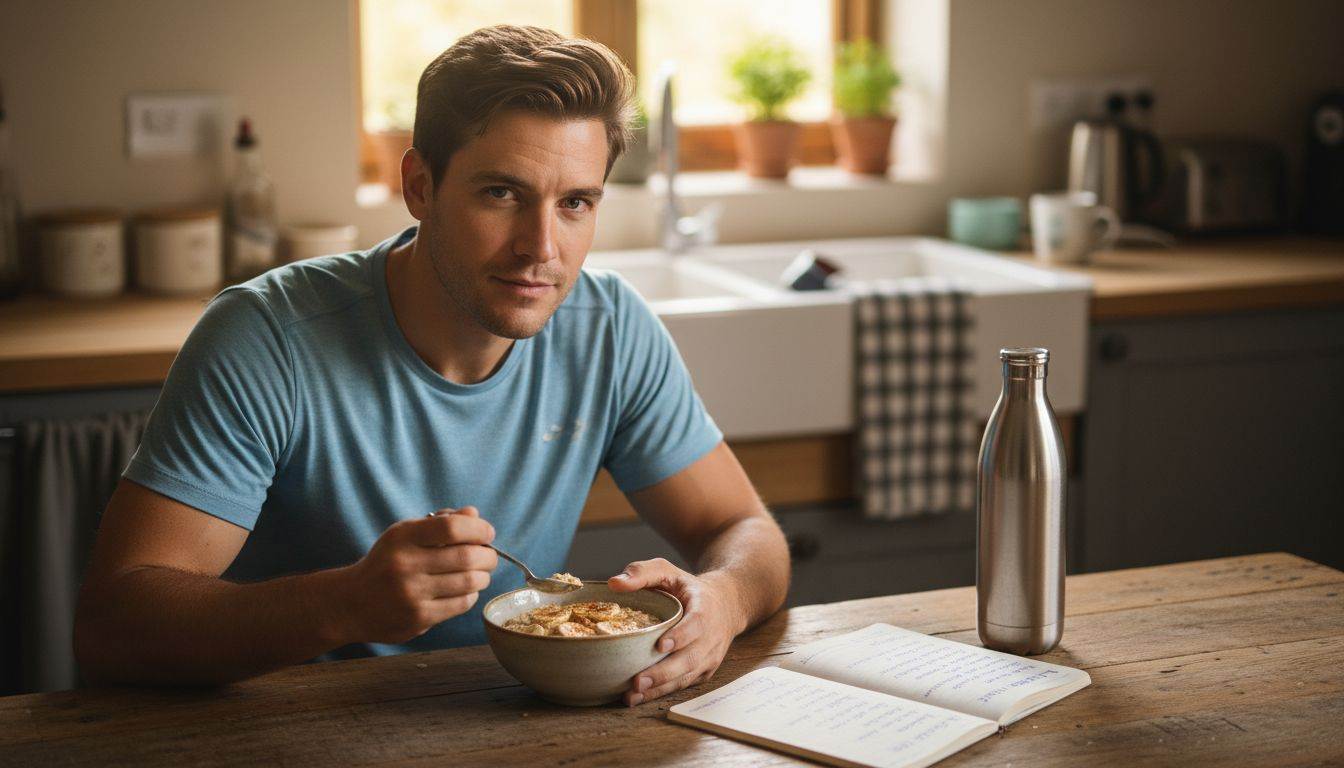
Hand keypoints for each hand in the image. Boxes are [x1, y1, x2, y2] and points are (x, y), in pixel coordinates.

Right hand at [336, 507, 496, 644]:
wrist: (350, 604)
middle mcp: (405, 564)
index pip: (452, 527)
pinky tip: (464, 590)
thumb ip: (440, 523)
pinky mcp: (419, 618)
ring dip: (483, 576)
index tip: (487, 533)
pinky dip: (471, 594)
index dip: (478, 529)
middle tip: (489, 557)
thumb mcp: (403, 535)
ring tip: (479, 573)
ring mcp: (411, 594)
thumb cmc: (385, 563)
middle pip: (467, 557)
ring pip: (469, 582)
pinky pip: (461, 603)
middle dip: (488, 556)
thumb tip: (474, 513)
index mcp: (402, 537)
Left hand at [607, 558, 744, 706]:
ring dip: (660, 688)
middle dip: (664, 672)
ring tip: (633, 695)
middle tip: (638, 681)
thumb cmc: (689, 589)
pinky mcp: (703, 671)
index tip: (660, 645)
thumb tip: (614, 583)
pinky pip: (684, 684)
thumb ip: (643, 572)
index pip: (696, 624)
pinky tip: (640, 697)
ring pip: (686, 676)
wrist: (726, 604)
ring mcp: (709, 657)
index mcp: (705, 609)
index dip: (681, 636)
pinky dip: (662, 692)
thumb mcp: (669, 572)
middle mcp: (711, 637)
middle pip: (690, 658)